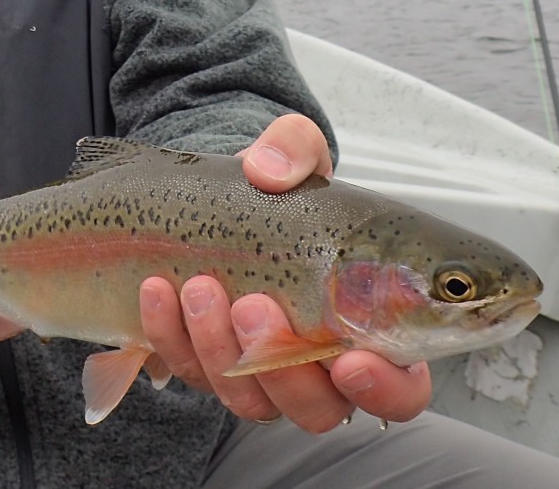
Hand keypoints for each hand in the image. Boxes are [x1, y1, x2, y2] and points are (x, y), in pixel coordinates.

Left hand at [138, 114, 432, 431]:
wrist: (214, 199)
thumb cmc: (277, 194)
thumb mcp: (292, 156)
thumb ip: (294, 148)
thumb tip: (269, 170)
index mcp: (372, 326)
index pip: (402, 387)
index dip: (384, 388)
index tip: (352, 360)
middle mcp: (322, 365)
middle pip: (318, 409)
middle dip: (283, 370)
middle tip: (253, 306)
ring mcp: (262, 375)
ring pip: (249, 400)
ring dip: (218, 349)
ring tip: (197, 286)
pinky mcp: (209, 367)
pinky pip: (190, 372)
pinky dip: (170, 336)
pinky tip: (156, 290)